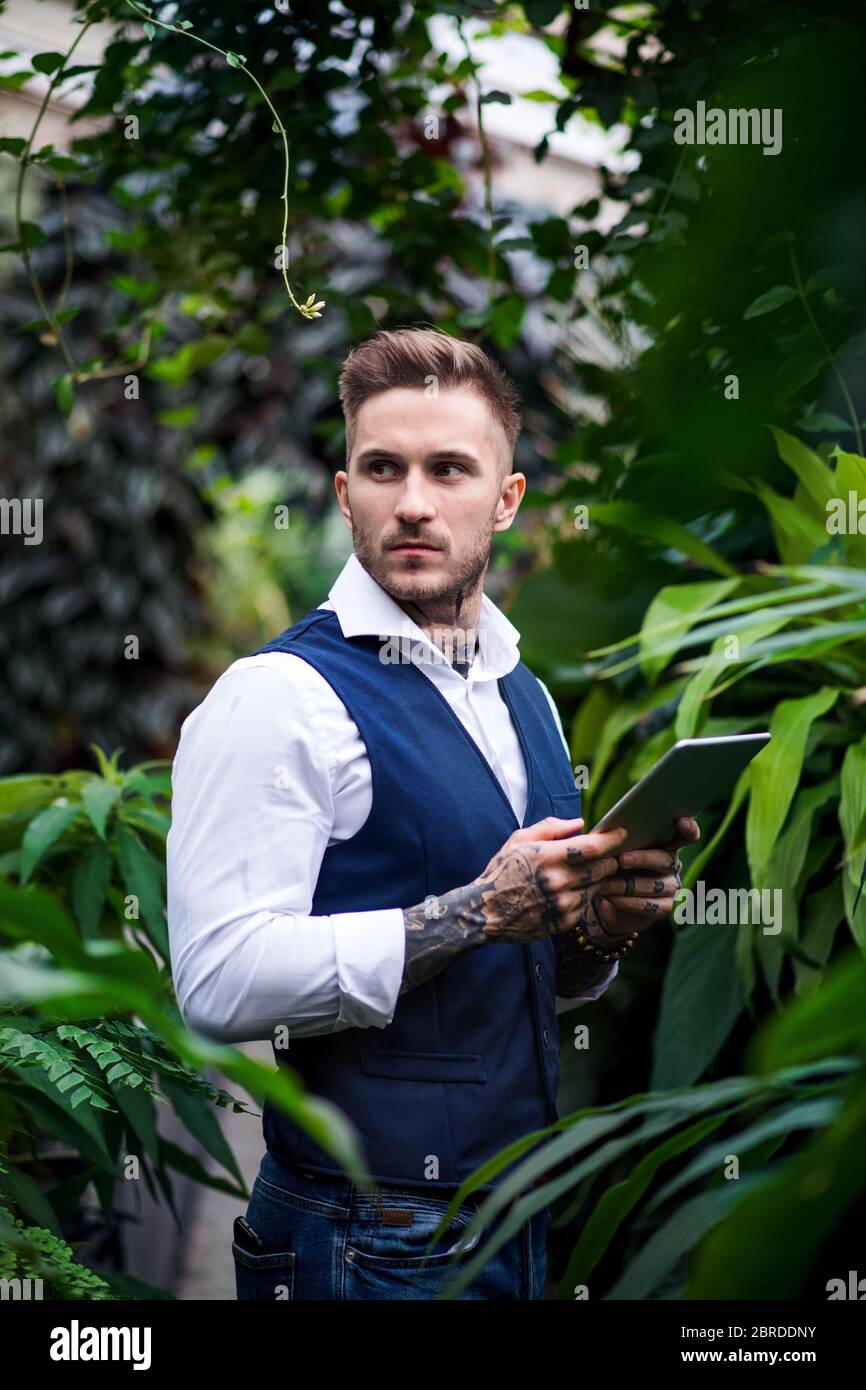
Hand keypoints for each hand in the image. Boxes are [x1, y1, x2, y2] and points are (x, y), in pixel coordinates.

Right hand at [472, 815, 627, 944]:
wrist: (486, 912)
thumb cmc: (502, 871)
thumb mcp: (519, 840)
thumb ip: (551, 828)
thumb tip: (580, 823)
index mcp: (548, 856)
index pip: (593, 847)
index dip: (612, 839)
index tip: (622, 832)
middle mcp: (558, 881)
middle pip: (603, 867)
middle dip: (609, 858)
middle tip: (607, 853)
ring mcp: (563, 903)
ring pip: (598, 886)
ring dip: (599, 877)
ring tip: (589, 870)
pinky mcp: (564, 921)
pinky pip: (587, 903)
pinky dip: (586, 894)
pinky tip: (574, 889)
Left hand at [591, 815, 700, 941]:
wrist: (605, 899)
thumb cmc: (609, 864)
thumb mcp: (608, 849)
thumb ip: (612, 837)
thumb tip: (606, 831)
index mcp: (664, 844)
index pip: (685, 835)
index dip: (688, 828)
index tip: (681, 821)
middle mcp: (672, 864)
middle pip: (665, 860)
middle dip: (642, 859)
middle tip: (621, 860)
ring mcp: (671, 886)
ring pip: (655, 884)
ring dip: (627, 884)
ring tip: (605, 882)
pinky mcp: (664, 907)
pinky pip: (650, 905)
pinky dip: (628, 901)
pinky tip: (612, 897)